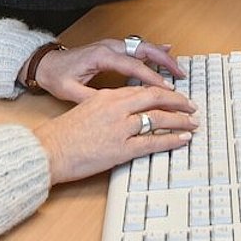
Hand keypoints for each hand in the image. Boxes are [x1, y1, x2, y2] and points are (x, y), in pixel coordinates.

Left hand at [27, 38, 185, 103]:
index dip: (152, 77)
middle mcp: (109, 46)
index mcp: (101, 56)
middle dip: (165, 62)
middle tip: (181, 76)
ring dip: (163, 56)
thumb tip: (114, 106)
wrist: (46, 63)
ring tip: (178, 69)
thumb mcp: (69, 91)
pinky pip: (139, 45)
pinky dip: (154, 49)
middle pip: (144, 50)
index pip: (133, 66)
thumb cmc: (57, 76)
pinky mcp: (114, 47)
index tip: (167, 88)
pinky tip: (168, 50)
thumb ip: (92, 98)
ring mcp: (113, 44)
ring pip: (144, 46)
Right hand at [34, 86, 197, 183]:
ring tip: (193, 122)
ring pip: (159, 119)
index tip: (175, 95)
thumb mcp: (87, 108)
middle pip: (156, 99)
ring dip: (180, 120)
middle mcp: (117, 108)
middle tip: (192, 106)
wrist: (48, 151)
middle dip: (178, 101)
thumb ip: (109, 105)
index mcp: (108, 96)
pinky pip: (154, 142)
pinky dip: (172, 139)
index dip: (163, 91)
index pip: (143, 89)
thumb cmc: (62, 134)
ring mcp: (120, 129)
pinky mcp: (121, 149)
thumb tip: (128, 107)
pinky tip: (183, 138)